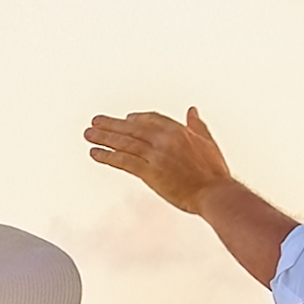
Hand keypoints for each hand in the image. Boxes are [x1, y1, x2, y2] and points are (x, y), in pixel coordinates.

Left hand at [77, 106, 229, 214]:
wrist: (215, 193)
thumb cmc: (214, 173)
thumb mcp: (207, 142)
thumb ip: (197, 125)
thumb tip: (192, 110)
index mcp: (178, 130)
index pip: (150, 119)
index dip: (135, 119)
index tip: (125, 119)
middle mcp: (164, 139)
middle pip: (132, 128)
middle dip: (112, 124)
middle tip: (95, 122)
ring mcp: (156, 155)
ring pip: (124, 142)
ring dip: (104, 137)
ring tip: (89, 134)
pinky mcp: (149, 172)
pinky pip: (123, 161)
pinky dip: (108, 156)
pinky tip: (95, 153)